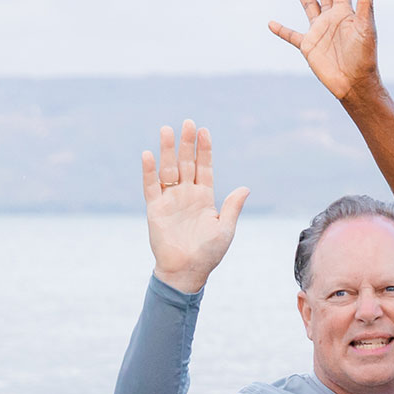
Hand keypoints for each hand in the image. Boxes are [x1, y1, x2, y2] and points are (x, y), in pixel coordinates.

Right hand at [142, 120, 248, 293]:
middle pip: (186, 163)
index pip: (204, 168)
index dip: (204, 150)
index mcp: (205, 198)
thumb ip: (232, 207)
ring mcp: (170, 200)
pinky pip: (151, 186)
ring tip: (166, 130)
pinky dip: (149, 171)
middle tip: (187, 122)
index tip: (204, 131)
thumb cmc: (208, 253)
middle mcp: (187, 195)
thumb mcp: (225, 228)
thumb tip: (245, 188)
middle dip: (187, 143)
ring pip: (168, 169)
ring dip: (167, 150)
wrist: (187, 270)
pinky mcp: (155, 208)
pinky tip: (148, 155)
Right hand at [269, 0, 379, 102]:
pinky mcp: (308, 46)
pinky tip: (271, 23)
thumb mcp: (366, 28)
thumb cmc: (364, 57)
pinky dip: (281, 30)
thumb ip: (366, 4)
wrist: (354, 83)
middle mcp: (332, 19)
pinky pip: (291, 35)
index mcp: (346, 13)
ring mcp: (319, 31)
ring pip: (309, 7)